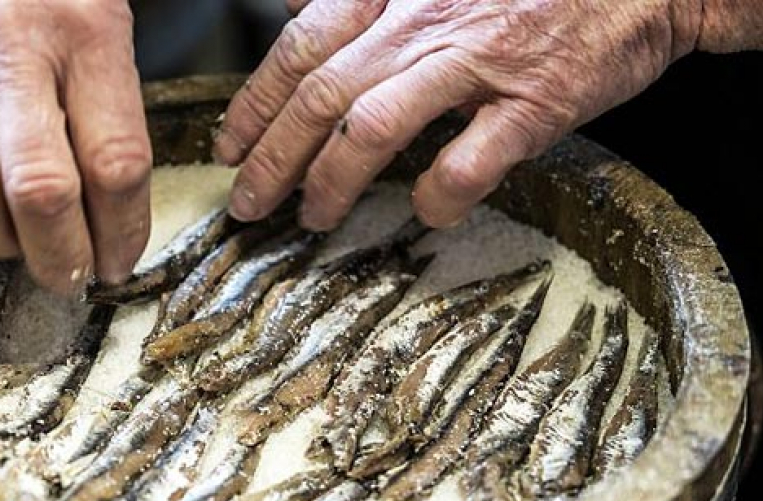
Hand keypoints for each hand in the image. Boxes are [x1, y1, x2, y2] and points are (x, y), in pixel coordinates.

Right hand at [0, 0, 151, 293]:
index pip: (116, 164)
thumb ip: (104, 107)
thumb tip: (110, 219)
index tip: (120, 263)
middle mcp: (8, 40)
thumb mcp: (94, 20)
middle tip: (71, 281)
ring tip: (16, 247)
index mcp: (86, 30)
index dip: (122, 233)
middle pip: (41, 192)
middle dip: (62, 259)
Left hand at [215, 0, 701, 231]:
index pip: (298, 46)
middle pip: (320, 94)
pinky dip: (436, 196)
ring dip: (330, 182)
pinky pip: (467, 162)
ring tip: (312, 218)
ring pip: (372, 129)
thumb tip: (293, 5)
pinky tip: (423, 212)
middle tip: (248, 203)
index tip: (229, 146)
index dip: (254, 103)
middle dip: (271, 157)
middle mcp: (425, 19)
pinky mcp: (533, 101)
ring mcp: (478, 59)